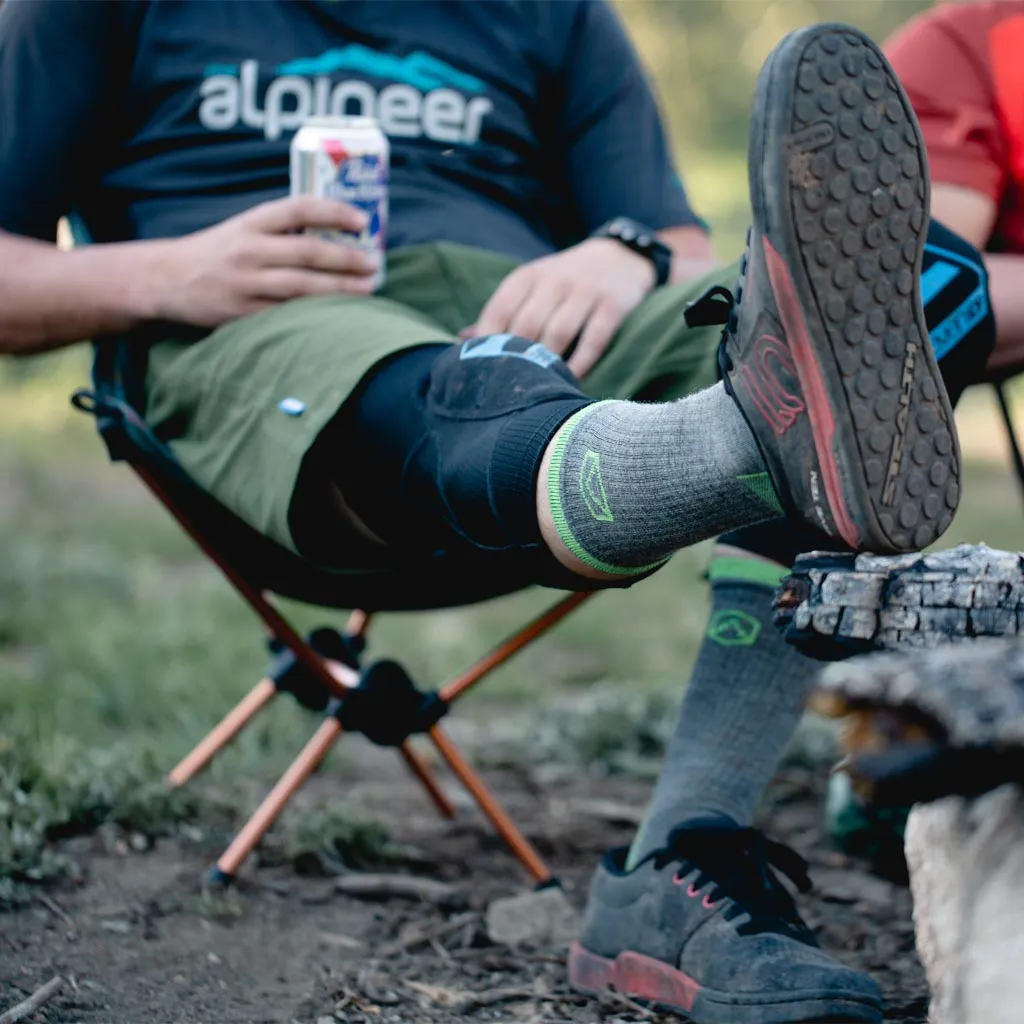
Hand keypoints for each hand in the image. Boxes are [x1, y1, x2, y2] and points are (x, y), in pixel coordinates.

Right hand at [150, 196, 377, 326]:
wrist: (166, 279)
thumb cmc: (217, 252)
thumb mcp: (243, 229)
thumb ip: (281, 231)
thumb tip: (337, 236)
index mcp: (251, 223)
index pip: (299, 209)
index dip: (334, 212)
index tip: (362, 220)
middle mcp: (248, 250)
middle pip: (307, 252)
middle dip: (346, 259)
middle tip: (373, 265)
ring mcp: (245, 284)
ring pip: (301, 288)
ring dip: (338, 290)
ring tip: (366, 290)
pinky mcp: (241, 314)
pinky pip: (285, 316)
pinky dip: (314, 317)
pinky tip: (337, 317)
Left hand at [469, 237, 655, 377]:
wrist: (620, 258)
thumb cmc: (564, 282)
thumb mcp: (532, 287)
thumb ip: (502, 313)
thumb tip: (464, 339)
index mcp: (528, 277)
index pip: (499, 309)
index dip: (488, 342)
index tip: (484, 369)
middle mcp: (555, 280)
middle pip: (527, 325)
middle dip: (518, 357)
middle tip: (512, 386)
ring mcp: (585, 292)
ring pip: (558, 334)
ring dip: (548, 364)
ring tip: (540, 389)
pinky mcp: (613, 306)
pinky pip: (593, 341)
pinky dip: (581, 365)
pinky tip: (572, 382)